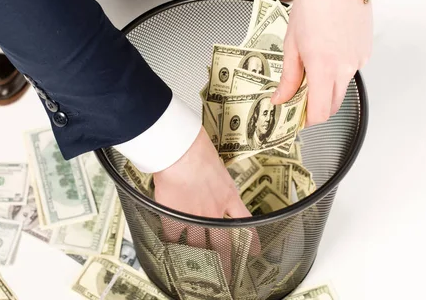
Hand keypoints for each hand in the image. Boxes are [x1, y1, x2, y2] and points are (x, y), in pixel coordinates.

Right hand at [153, 126, 259, 279]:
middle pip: (222, 243)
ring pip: (199, 246)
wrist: (181, 152)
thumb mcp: (216, 162)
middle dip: (226, 262)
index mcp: (228, 195)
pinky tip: (171, 254)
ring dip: (199, 261)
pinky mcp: (174, 216)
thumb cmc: (197, 148)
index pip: (245, 222)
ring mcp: (194, 216)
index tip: (255, 250)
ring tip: (200, 274)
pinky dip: (172, 246)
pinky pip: (173, 237)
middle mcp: (214, 211)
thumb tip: (211, 173)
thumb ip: (216, 175)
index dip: (250, 239)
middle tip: (228, 276)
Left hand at [271, 0, 373, 125]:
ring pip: (341, 88)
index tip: (294, 118)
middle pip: (332, 105)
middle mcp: (344, 67)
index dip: (306, 121)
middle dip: (315, 109)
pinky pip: (350, 71)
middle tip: (297, 101)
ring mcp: (358, 60)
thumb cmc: (311, 5)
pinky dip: (336, 72)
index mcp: (322, 67)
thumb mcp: (291, 44)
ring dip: (326, 89)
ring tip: (308, 73)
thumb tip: (280, 99)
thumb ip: (288, 77)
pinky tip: (324, 55)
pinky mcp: (365, 51)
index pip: (320, 112)